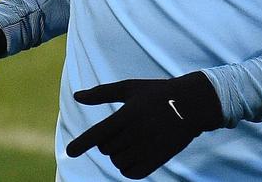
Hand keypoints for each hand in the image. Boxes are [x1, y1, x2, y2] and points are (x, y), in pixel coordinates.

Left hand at [66, 72, 224, 178]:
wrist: (192, 104)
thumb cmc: (156, 93)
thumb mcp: (129, 88)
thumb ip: (101, 93)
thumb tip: (76, 96)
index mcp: (128, 113)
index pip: (99, 132)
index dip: (82, 143)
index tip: (70, 152)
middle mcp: (138, 132)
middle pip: (106, 149)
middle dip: (106, 143)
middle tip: (120, 131)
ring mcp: (149, 147)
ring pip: (117, 161)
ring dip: (116, 155)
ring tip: (127, 142)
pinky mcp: (159, 158)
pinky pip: (132, 173)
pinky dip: (127, 168)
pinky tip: (132, 156)